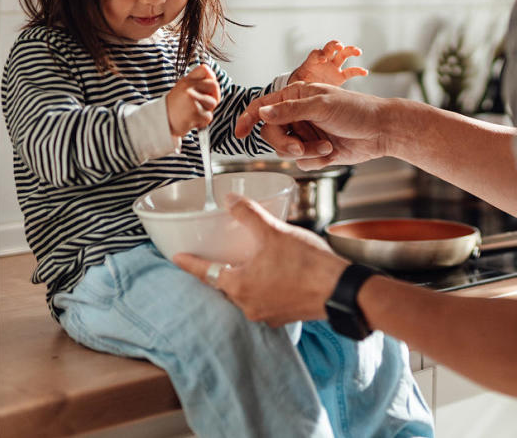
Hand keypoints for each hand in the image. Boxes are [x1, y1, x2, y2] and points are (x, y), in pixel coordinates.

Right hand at [167, 64, 220, 136]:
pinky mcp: (194, 112)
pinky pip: (208, 117)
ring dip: (206, 111)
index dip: (210, 78)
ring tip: (192, 113)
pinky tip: (190, 120)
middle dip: (213, 96)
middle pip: (214, 85)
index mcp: (186, 81)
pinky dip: (202, 122)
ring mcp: (191, 98)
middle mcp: (187, 87)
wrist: (162, 122)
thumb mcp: (182, 90)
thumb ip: (197, 83)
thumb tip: (213, 78)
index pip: (204, 69)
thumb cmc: (175, 108)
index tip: (206, 88)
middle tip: (201, 104)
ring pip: (213, 103)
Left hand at [173, 194, 348, 324]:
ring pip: (246, 296)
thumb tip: (230, 201)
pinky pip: (266, 301)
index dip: (190, 263)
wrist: (340, 291)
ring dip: (245, 281)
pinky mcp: (285, 316)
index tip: (176, 258)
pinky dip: (266, 289)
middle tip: (216, 258)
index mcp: (238, 286)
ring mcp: (267, 314)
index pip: (205, 273)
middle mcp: (248, 306)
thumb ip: (248, 215)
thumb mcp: (273, 232)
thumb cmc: (306, 264)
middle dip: (220, 273)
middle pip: (225, 287)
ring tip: (250, 264)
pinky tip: (276, 276)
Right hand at [234, 82, 391, 166]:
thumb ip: (290, 110)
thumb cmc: (356, 110)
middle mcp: (297, 115)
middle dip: (284, 143)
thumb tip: (262, 112)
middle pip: (271, 134)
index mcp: (296, 96)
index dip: (248, 118)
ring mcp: (305, 134)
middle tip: (299, 148)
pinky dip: (315, 160)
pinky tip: (331, 153)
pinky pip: (302, 162)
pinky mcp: (315, 151)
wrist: (381, 131)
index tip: (239, 133)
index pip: (263, 106)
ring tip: (326, 147)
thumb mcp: (322, 105)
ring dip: (305, 152)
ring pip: (285, 151)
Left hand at [290, 40, 368, 86]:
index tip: (322, 58)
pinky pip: (351, 72)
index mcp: (312, 62)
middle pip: (331, 48)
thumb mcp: (293, 87)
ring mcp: (333, 68)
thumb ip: (293, 88)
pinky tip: (365, 73)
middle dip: (335, 45)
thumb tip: (287, 93)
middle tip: (340, 46)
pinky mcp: (340, 77)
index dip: (319, 54)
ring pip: (343, 55)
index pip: (316, 53)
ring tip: (358, 52)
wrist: (305, 93)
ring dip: (350, 50)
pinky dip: (358, 71)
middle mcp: (323, 62)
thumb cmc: (298, 89)